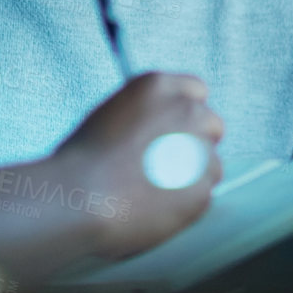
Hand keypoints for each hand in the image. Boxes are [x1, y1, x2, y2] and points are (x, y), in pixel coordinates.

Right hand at [53, 72, 224, 258]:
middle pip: (212, 124)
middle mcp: (186, 111)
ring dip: (191, 175)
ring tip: (153, 190)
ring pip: (211, 164)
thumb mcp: (114, 111)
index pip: (196, 90)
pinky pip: (203, 194)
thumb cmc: (85, 157)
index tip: (173, 131)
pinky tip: (156, 206)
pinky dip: (186, 202)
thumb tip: (164, 126)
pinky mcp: (202, 188)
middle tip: (165, 164)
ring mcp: (198, 149)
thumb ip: (148, 111)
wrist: (80, 196)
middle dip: (195, 143)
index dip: (185, 114)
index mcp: (159, 86)